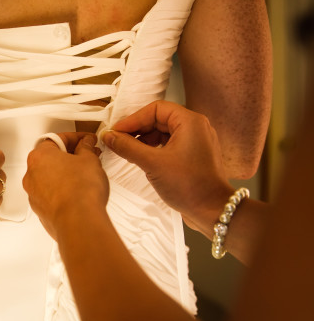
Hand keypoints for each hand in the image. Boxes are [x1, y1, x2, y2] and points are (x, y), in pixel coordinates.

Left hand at [23, 132, 108, 240]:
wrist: (79, 222)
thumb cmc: (80, 191)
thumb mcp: (89, 160)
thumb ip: (86, 148)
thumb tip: (86, 144)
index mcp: (39, 156)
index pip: (57, 139)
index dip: (75, 138)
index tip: (86, 140)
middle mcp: (31, 175)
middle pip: (51, 158)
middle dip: (70, 156)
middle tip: (87, 157)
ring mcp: (34, 195)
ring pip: (49, 178)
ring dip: (65, 174)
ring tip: (85, 176)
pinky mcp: (41, 211)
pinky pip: (51, 195)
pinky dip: (62, 191)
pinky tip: (78, 193)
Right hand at [102, 100, 234, 231]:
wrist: (212, 211)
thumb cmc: (189, 186)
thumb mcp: (152, 164)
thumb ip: (128, 147)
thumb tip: (109, 136)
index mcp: (190, 122)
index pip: (155, 109)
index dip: (133, 119)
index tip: (117, 131)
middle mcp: (196, 127)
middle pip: (159, 119)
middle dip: (137, 130)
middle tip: (119, 141)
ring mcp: (196, 141)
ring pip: (163, 132)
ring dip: (144, 140)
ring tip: (128, 151)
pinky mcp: (194, 155)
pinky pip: (170, 144)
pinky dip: (154, 148)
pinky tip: (142, 159)